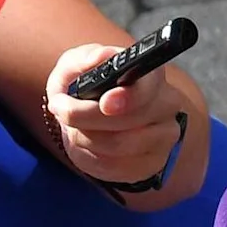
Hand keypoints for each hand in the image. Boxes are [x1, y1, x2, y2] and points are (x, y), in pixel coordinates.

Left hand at [45, 43, 200, 186]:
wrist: (95, 118)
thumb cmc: (88, 87)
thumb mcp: (76, 67)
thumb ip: (84, 59)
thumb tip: (99, 58)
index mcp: (152, 76)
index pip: (148, 88)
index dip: (127, 98)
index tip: (104, 103)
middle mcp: (166, 106)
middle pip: (130, 121)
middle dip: (86, 117)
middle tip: (60, 109)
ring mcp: (163, 138)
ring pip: (118, 146)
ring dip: (84, 136)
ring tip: (73, 127)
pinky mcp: (151, 164)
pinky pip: (114, 167)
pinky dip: (89, 156)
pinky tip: (85, 144)